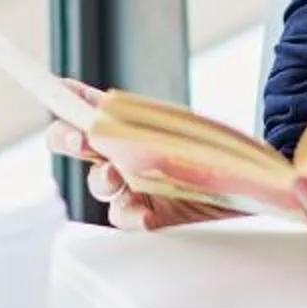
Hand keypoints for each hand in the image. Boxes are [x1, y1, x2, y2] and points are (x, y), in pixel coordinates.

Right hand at [42, 80, 238, 232]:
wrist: (246, 183)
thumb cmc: (211, 148)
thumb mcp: (183, 123)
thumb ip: (148, 116)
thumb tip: (116, 104)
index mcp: (123, 122)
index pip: (83, 104)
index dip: (66, 97)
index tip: (60, 91)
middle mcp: (118, 152)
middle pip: (72, 143)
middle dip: (67, 138)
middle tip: (81, 139)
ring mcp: (129, 185)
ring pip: (99, 184)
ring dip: (101, 178)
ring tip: (115, 177)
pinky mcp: (146, 215)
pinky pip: (127, 217)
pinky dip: (132, 215)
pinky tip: (145, 214)